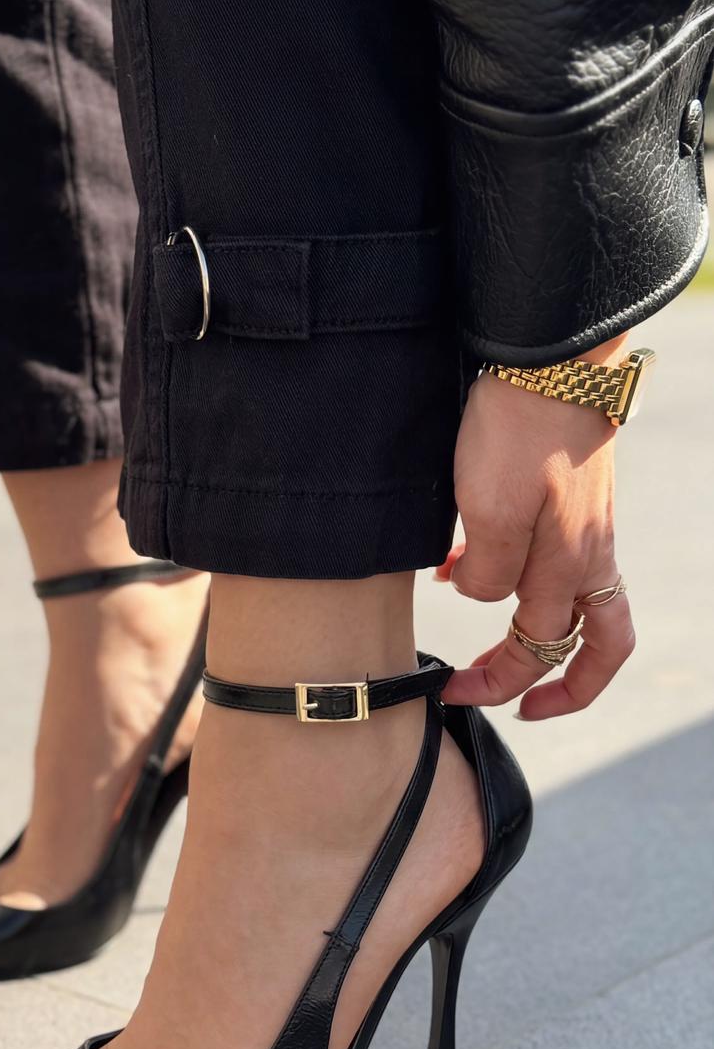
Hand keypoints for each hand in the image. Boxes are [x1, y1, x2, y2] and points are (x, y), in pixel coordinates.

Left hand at [439, 348, 635, 719]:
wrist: (551, 355)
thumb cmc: (520, 429)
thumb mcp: (489, 510)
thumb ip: (488, 572)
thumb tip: (479, 596)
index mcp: (571, 567)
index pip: (541, 651)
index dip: (499, 682)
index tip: (458, 693)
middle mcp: (590, 556)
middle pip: (590, 648)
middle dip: (539, 683)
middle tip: (481, 692)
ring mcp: (590, 529)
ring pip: (581, 609)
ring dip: (540, 638)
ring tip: (488, 644)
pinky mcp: (577, 501)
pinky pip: (560, 562)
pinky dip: (523, 581)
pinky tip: (468, 565)